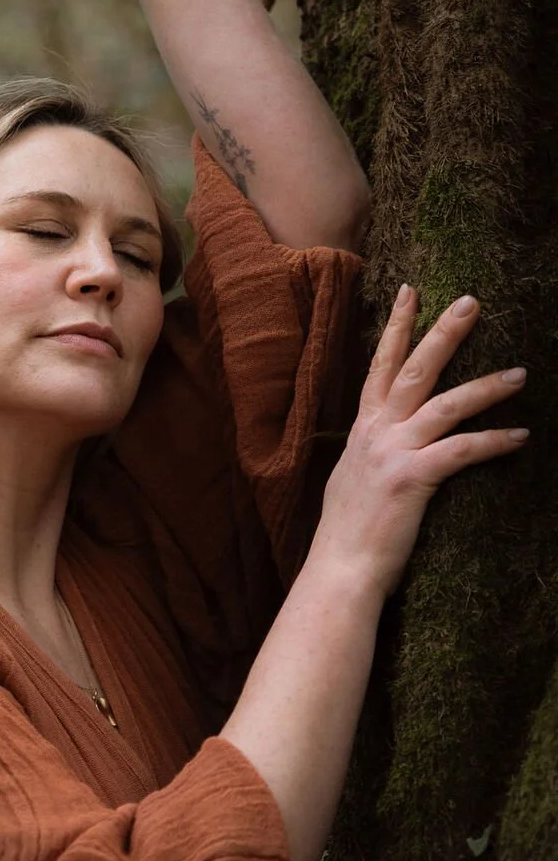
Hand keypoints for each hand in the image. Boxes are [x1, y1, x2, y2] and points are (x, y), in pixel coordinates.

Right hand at [310, 286, 528, 598]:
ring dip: (486, 385)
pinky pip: (461, 450)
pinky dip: (494, 440)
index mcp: (364, 428)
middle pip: (413, 368)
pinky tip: (521, 435)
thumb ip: (368, 452)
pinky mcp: (412, 478)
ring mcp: (393, 451)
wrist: (339, 569)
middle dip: (443, 332)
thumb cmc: (348, 532)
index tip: (410, 291)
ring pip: (445, 403)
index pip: (380, 365)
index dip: (395, 326)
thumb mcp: (351, 478)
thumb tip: (381, 443)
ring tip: (520, 372)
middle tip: (471, 301)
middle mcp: (377, 431)